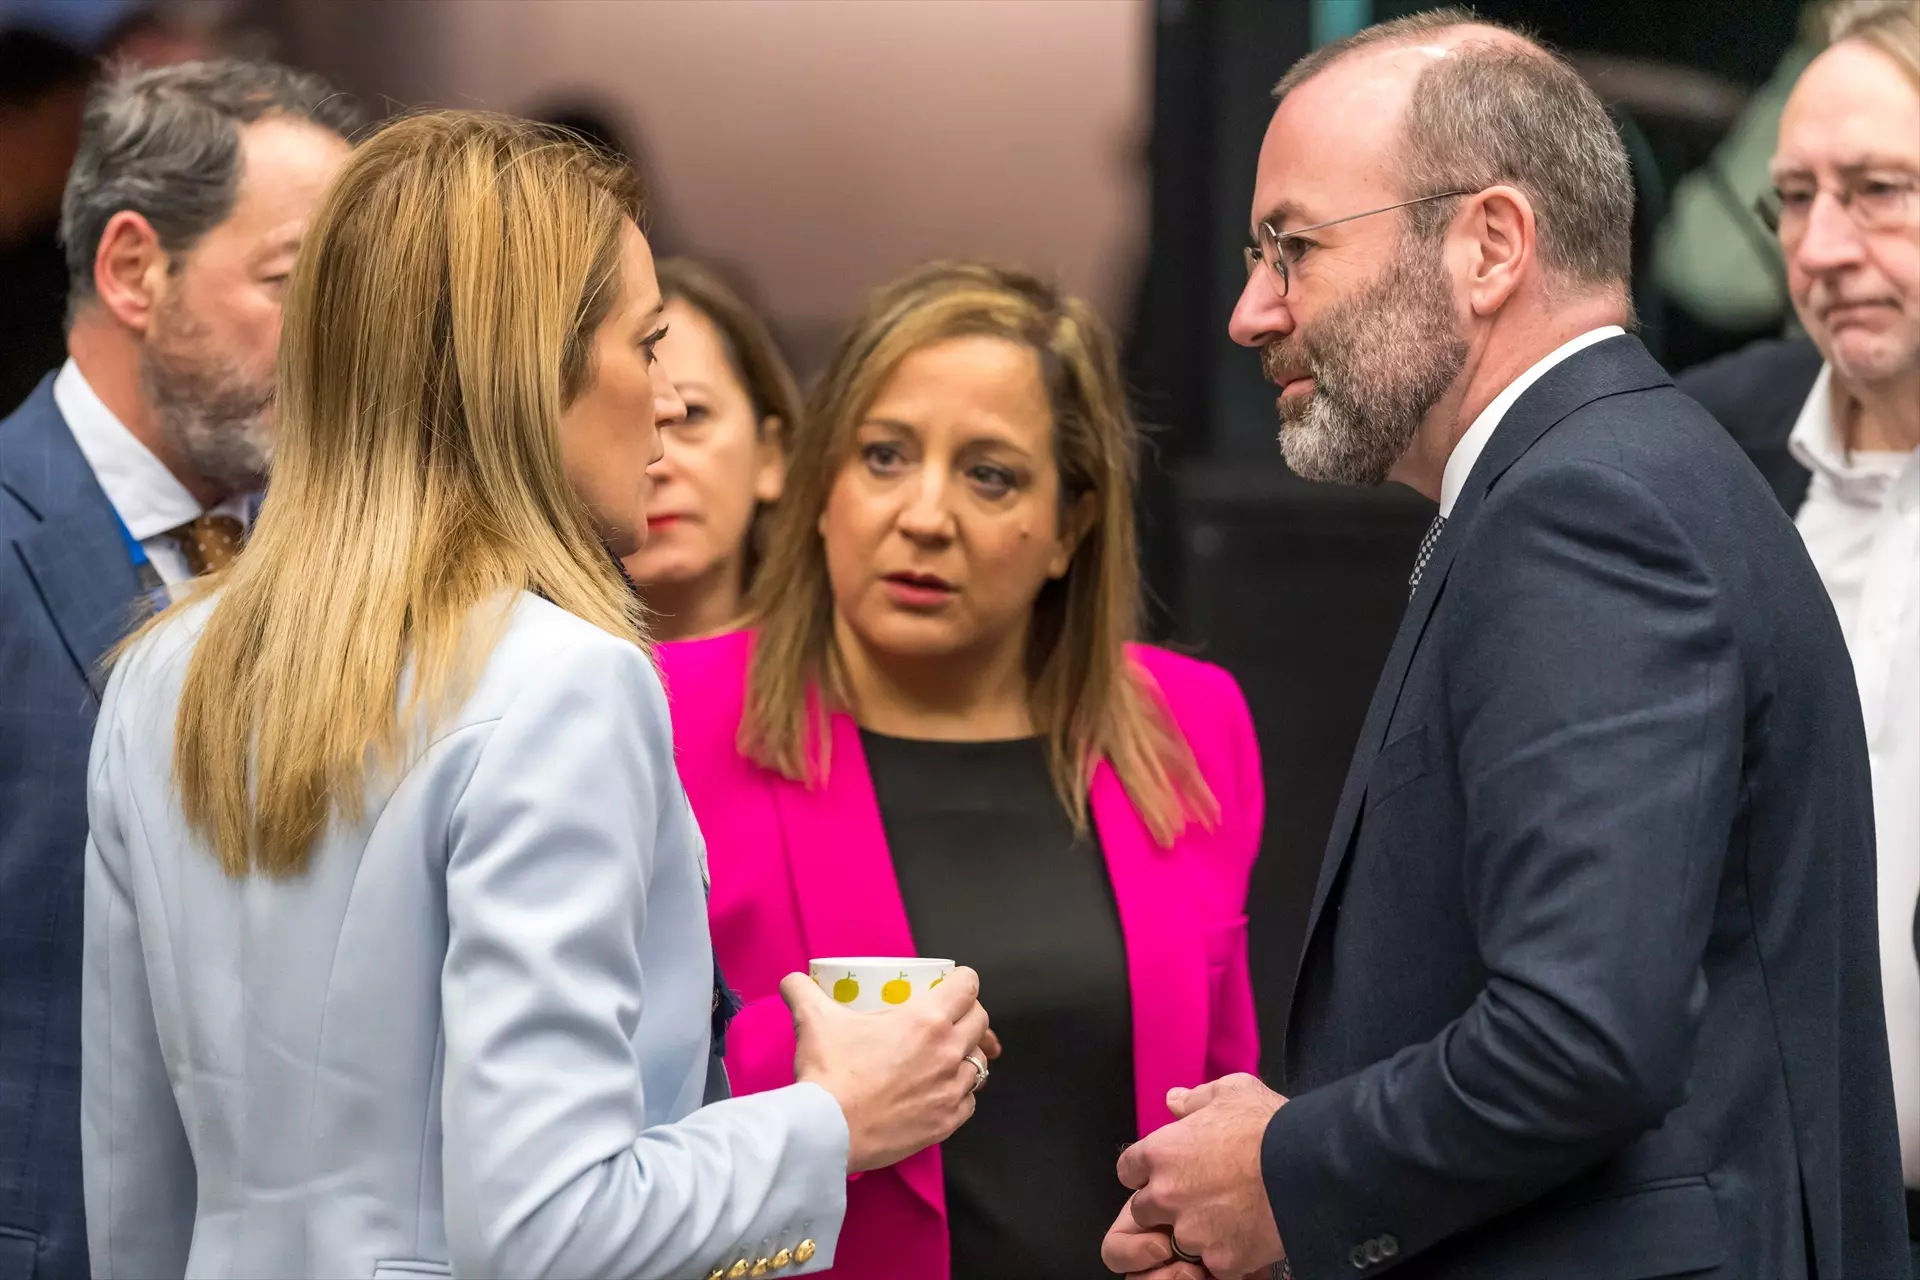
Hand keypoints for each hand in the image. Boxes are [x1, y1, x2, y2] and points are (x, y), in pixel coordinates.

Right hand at [784, 966, 990, 1172]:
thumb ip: (802, 991)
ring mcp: (951, 1089)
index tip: (951, 985)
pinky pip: (970, 1100)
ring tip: (946, 1056)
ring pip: (979, 1062)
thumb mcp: (814, 1020)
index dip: (961, 980)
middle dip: (968, 1014)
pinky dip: (960, 1093)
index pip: (968, 985)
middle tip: (948, 1018)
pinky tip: (942, 1090)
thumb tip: (792, 981)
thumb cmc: (828, 1072)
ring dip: (967, 1054)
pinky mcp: (947, 1121)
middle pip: (981, 1021)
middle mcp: (948, 1050)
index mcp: (927, 1019)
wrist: (827, 1131)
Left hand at [1111, 1074, 1287, 1277]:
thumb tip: (1174, 1100)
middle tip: (1199, 1195)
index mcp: (1161, 1152)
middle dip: (1165, 1205)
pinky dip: (1227, 1252)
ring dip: (1196, 1231)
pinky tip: (1247, 1233)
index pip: (1128, 1170)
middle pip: (1144, 1210)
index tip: (1164, 1171)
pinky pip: (1214, 1262)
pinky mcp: (1220, 1259)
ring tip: (1228, 1214)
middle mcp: (1166, 1195)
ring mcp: (1191, 1232)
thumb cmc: (1268, 1126)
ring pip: (1179, 1239)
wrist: (1309, 1167)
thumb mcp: (1230, 1092)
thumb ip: (1195, 1099)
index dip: (1145, 1171)